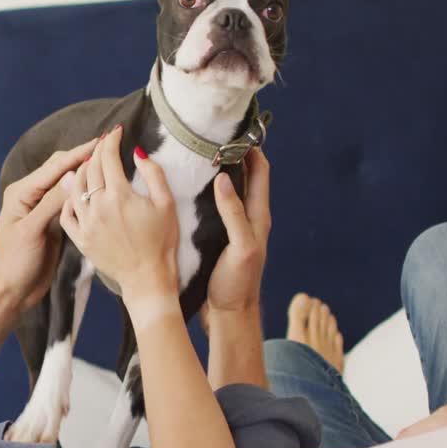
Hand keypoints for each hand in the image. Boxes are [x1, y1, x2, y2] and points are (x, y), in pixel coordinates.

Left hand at [0, 139, 96, 312]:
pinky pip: (71, 200)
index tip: (102, 142)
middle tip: (111, 147)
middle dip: (84, 158)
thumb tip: (73, 177)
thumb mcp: (32, 231)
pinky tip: (101, 188)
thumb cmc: (15, 263)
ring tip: (110, 163)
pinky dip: (85, 192)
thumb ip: (51, 203)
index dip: (79, 153)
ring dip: (86, 173)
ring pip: (68, 183)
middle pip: (62, 169)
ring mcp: (42, 208)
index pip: (55, 166)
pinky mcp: (52, 221)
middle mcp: (31, 195)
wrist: (12, 291)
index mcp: (22, 193)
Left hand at [60, 126, 178, 300]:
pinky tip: (75, 192)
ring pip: (74, 188)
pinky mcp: (80, 239)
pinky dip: (68, 199)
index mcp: (119, 196)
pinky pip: (67, 214)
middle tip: (103, 144)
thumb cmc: (162, 242)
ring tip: (88, 163)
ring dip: (80, 171)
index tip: (115, 132)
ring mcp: (86, 224)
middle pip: (89, 169)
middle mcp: (98, 207)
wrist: (148, 279)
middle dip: (96, 151)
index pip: (108, 158)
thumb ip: (153, 174)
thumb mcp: (166, 204)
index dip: (111, 141)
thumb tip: (137, 152)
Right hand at [202, 148, 270, 320]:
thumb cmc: (238, 285)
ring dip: (216, 171)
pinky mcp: (218, 237)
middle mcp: (248, 218)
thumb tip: (223, 178)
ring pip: (227, 190)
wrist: (229, 316)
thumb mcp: (240, 247)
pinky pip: (213, 206)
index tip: (234, 131)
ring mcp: (233, 227)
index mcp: (258, 217)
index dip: (251, 149)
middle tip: (211, 137)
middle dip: (232, 154)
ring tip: (196, 155)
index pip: (260, 172)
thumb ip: (233, 213)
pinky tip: (187, 188)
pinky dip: (204, 192)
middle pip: (244, 176)